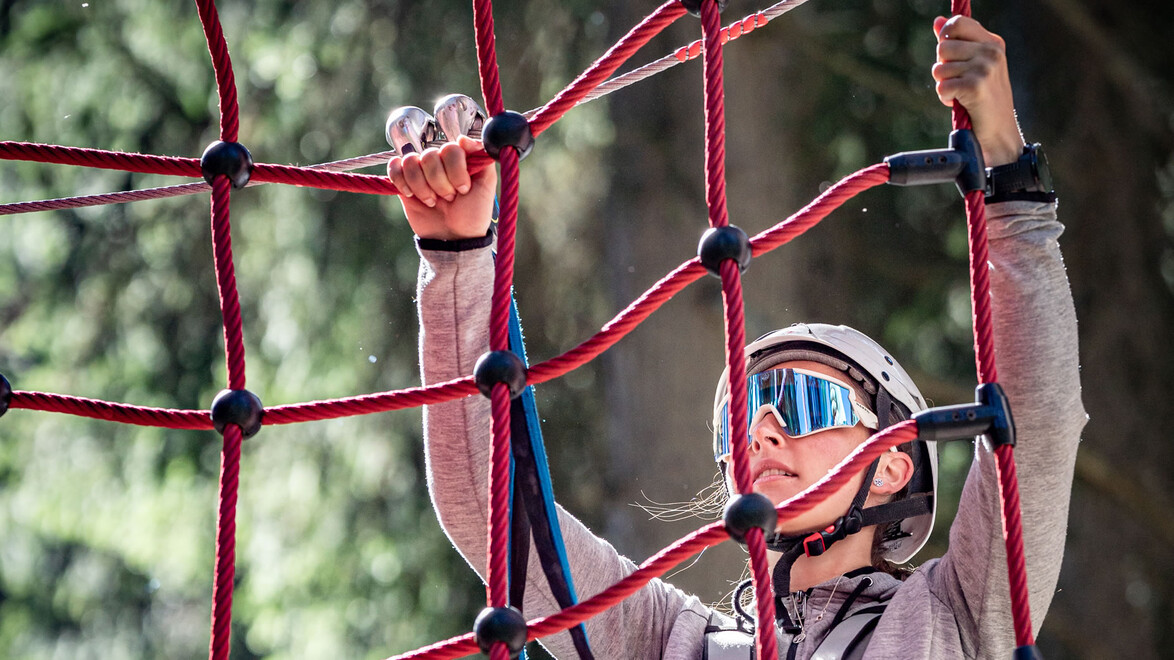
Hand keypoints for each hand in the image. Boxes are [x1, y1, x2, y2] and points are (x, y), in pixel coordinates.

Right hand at [387, 135, 496, 239]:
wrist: (454, 238)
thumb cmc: (474, 213)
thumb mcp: (487, 185)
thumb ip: (482, 156)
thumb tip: (463, 138)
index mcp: (459, 158)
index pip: (450, 148)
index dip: (455, 170)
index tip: (464, 189)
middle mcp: (439, 161)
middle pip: (429, 156)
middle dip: (440, 183)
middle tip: (449, 198)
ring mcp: (420, 170)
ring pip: (410, 161)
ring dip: (422, 187)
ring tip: (433, 201)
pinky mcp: (403, 181)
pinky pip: (394, 167)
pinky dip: (401, 181)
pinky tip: (411, 194)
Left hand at [932, 16, 1024, 166]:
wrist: (999, 132)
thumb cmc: (984, 99)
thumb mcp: (974, 66)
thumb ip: (957, 42)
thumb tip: (937, 21)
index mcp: (992, 43)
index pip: (957, 23)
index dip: (945, 37)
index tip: (948, 55)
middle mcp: (991, 52)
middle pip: (942, 48)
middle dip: (942, 68)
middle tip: (957, 81)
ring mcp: (984, 68)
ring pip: (939, 68)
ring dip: (943, 84)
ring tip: (959, 94)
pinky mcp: (975, 86)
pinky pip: (941, 87)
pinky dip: (944, 98)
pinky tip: (958, 103)